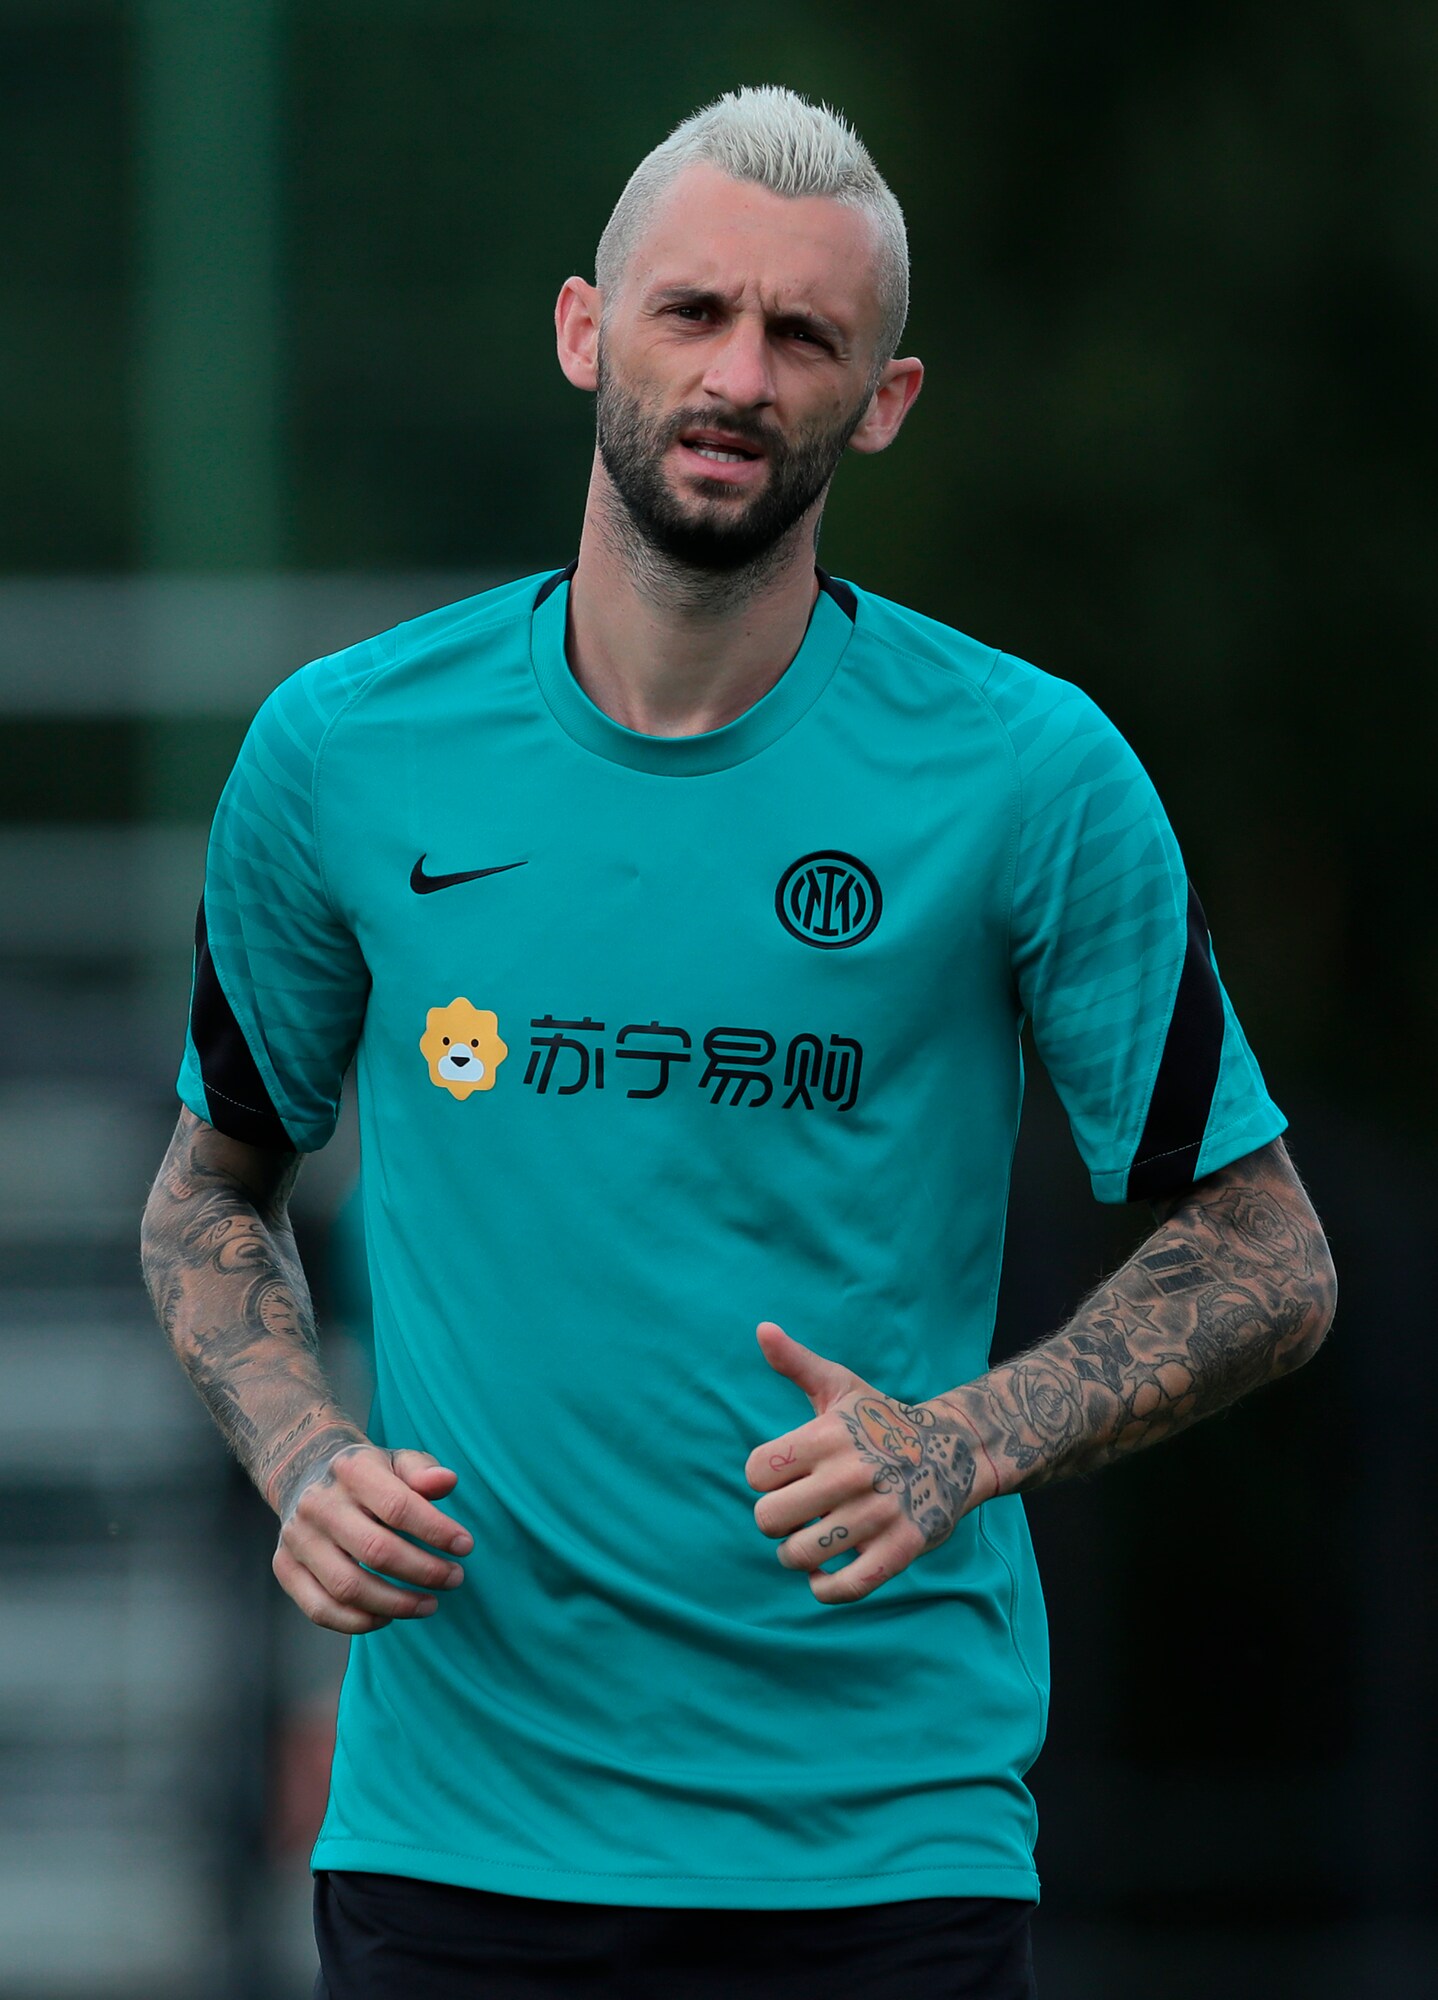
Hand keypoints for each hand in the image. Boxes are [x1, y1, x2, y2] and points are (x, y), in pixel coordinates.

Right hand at [272, 1442, 473, 1633]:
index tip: (465, 1546)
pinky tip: (388, 1616)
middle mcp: (319, 1504)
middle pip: (376, 1551)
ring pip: (348, 1587)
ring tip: (430, 1604)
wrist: (305, 1472)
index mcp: (352, 1470)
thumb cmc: (366, 1474)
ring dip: (396, 1604)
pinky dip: (358, 1622)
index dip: (436, 1531)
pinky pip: (321, 1609)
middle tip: (454, 1579)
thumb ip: (423, 1471)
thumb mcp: (396, 1460)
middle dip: (424, 1571)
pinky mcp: (285, 1567)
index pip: (398, 1507)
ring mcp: (298, 1538)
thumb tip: (446, 1483)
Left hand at [744, 1322, 986, 1604]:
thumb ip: (796, 1363)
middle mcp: (850, 1474)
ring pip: (798, 1556)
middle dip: (775, 1520)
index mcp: (827, 1436)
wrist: (955, 1450)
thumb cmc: (881, 1420)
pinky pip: (844, 1588)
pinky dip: (825, 1588)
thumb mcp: (841, 1387)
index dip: (762, 1478)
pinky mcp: (900, 1550)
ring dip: (796, 1555)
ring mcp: (876, 1515)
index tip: (785, 1475)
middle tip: (795, 1513)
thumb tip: (761, 1329)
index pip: (754, 1473)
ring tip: (810, 1541)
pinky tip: (826, 1573)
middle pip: (767, 1519)